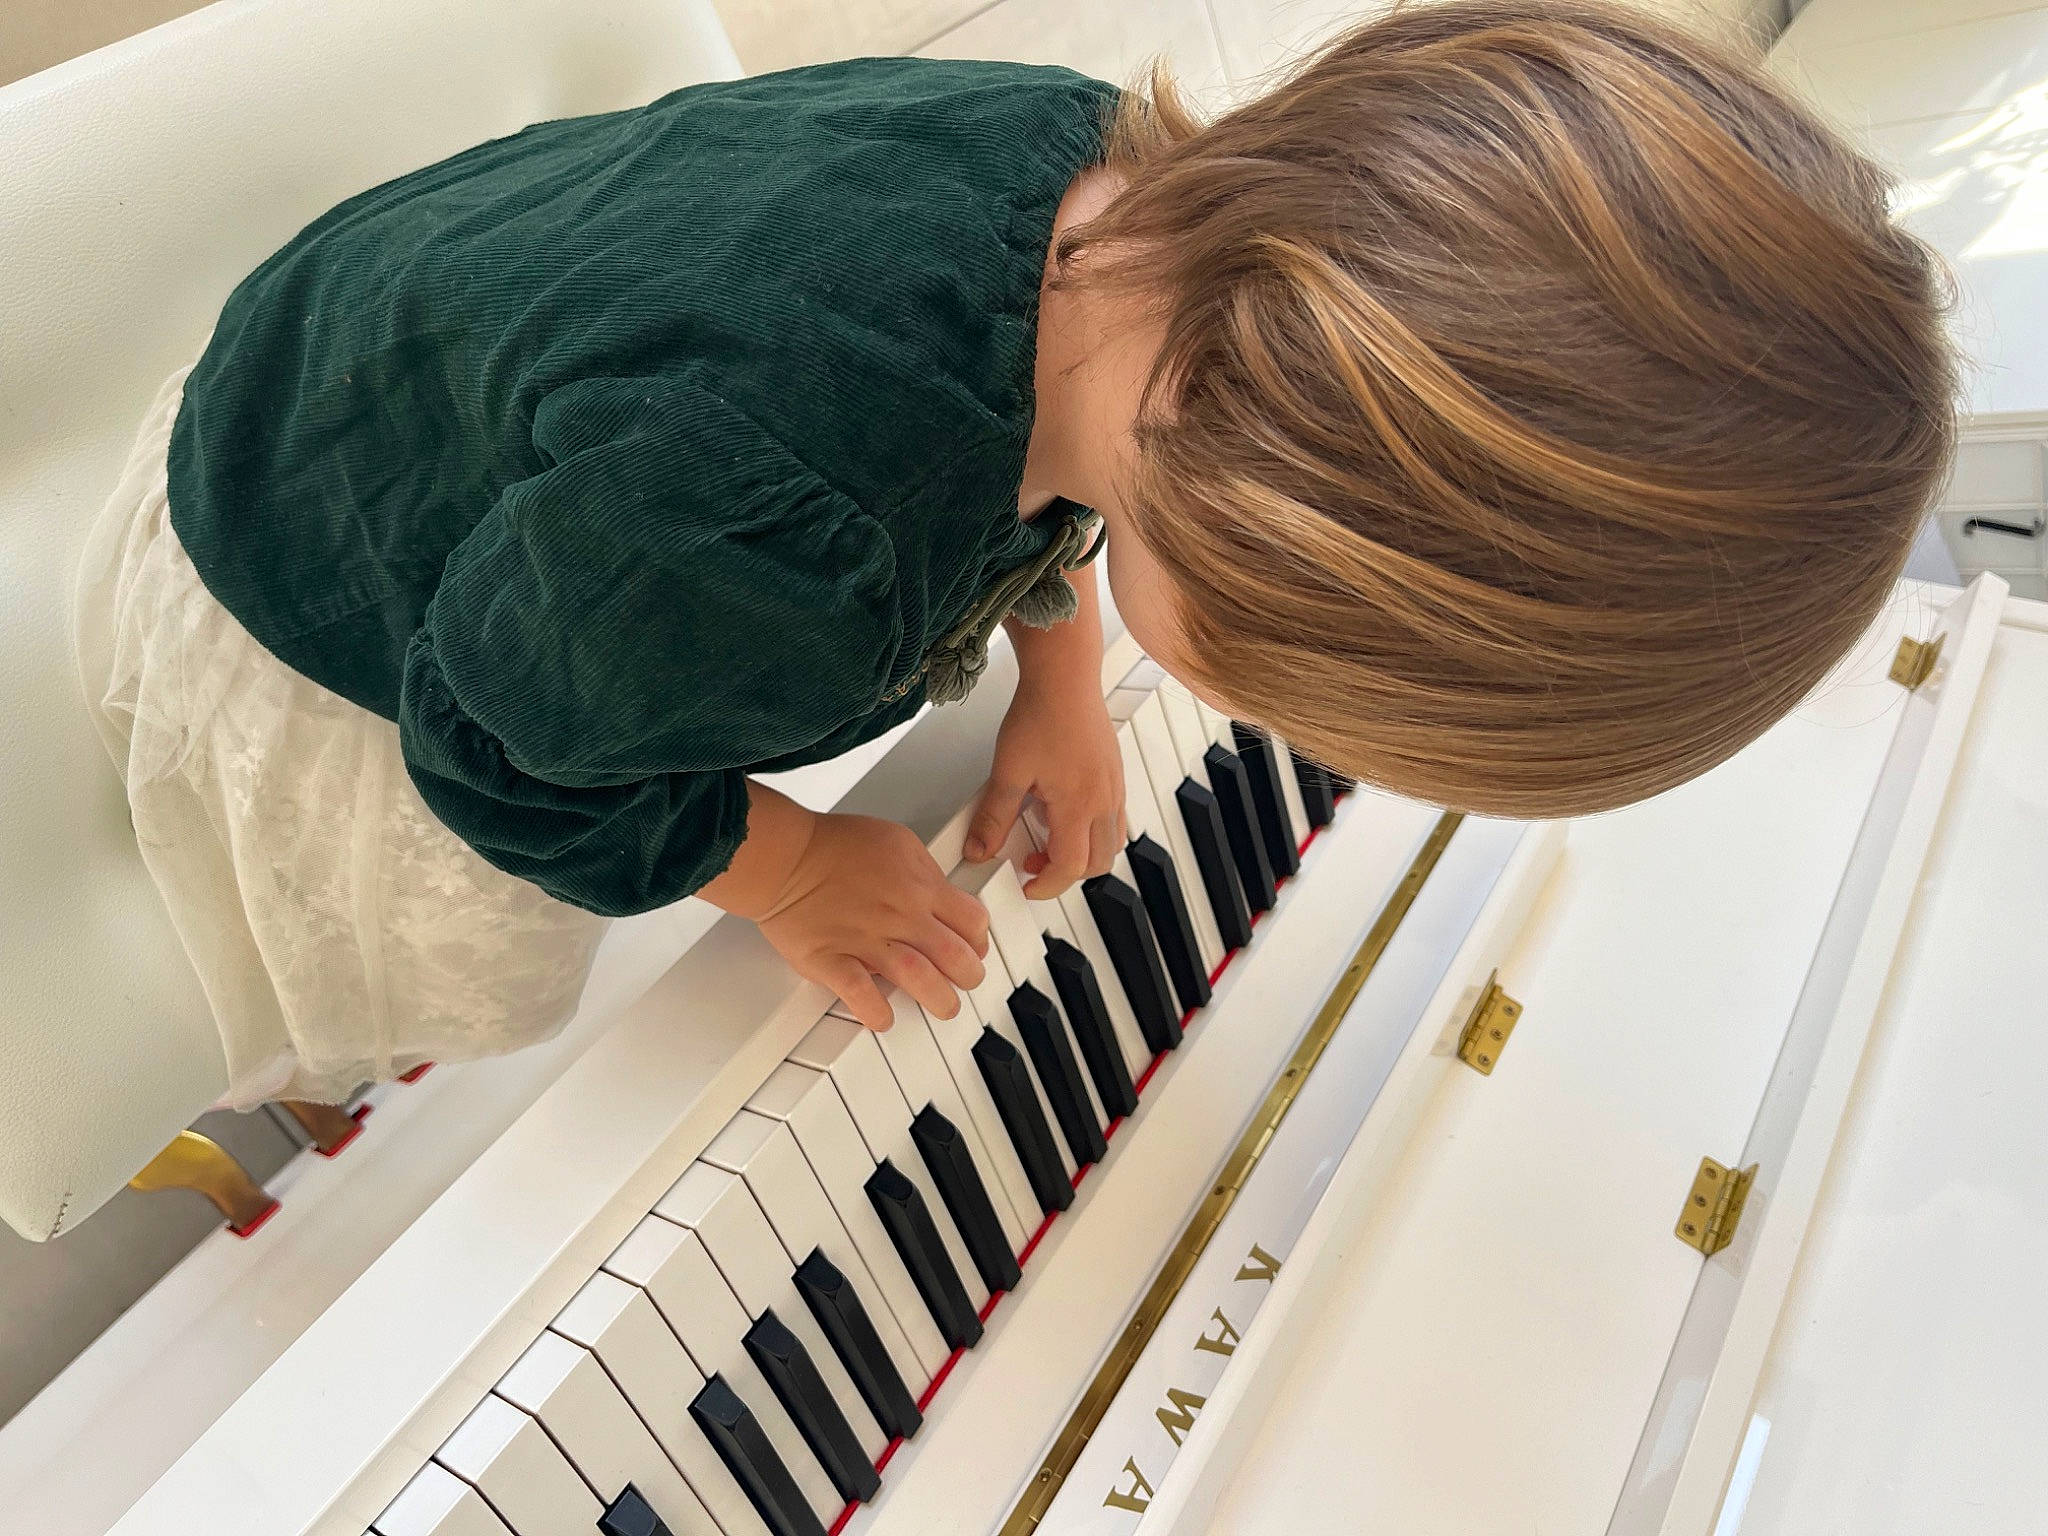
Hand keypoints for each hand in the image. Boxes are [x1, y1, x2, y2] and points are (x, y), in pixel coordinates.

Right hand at [754, 811, 990, 1029]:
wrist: (784, 856)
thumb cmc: (832, 846)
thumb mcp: (896, 840)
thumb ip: (924, 871)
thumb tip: (939, 895)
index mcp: (919, 886)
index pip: (971, 921)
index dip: (978, 940)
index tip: (974, 948)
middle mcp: (899, 916)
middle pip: (955, 956)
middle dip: (969, 976)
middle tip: (965, 982)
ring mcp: (866, 940)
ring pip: (920, 979)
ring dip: (938, 999)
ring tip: (942, 1006)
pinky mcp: (832, 960)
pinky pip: (861, 995)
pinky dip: (876, 1012)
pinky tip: (883, 1017)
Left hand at [965, 675, 1125, 897]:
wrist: (1065, 676)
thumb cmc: (1042, 713)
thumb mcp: (1007, 771)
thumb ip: (993, 816)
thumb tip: (979, 848)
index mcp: (1078, 805)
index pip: (1070, 867)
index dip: (1046, 886)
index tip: (1026, 884)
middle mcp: (1104, 801)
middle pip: (1098, 863)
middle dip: (1065, 872)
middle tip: (1033, 861)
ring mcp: (1114, 788)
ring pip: (1111, 842)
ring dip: (1084, 853)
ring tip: (1050, 837)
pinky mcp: (1115, 774)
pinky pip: (1115, 818)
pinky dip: (1093, 830)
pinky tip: (1065, 811)